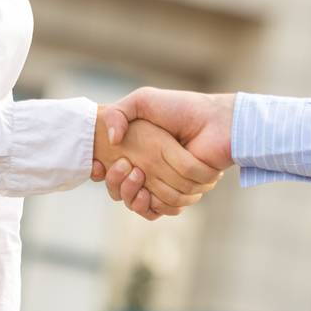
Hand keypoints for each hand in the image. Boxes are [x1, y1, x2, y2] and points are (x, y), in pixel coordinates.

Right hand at [91, 88, 234, 217]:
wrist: (214, 122)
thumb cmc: (180, 108)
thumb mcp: (143, 100)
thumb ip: (118, 113)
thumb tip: (111, 141)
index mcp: (137, 150)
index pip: (108, 170)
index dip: (97, 171)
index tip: (95, 164)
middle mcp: (148, 169)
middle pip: (118, 190)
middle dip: (114, 182)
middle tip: (122, 165)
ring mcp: (162, 183)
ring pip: (134, 202)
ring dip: (128, 192)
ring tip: (136, 172)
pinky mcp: (178, 194)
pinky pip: (155, 210)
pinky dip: (147, 204)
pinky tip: (145, 191)